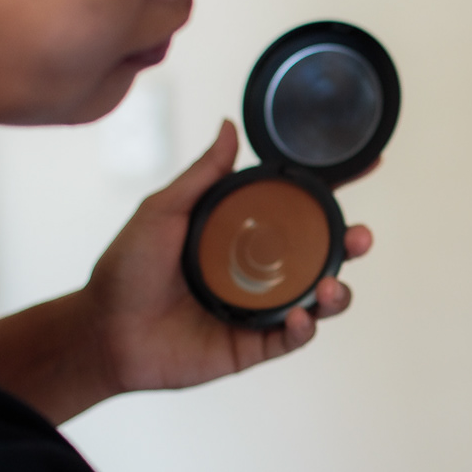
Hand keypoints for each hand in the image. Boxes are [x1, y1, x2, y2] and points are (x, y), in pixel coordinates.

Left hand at [0, 121, 372, 423]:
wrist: (104, 330)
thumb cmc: (126, 269)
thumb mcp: (163, 210)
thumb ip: (203, 174)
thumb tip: (229, 127)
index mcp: (243, 233)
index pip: (297, 208)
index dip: (334, 189)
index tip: (368, 164)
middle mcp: (259, 270)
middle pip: (320, 254)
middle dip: (349, 244)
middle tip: (360, 237)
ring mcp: (259, 309)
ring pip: (317, 298)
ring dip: (337, 291)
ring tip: (330, 286)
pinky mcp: (253, 345)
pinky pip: (292, 338)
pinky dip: (306, 328)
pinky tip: (302, 317)